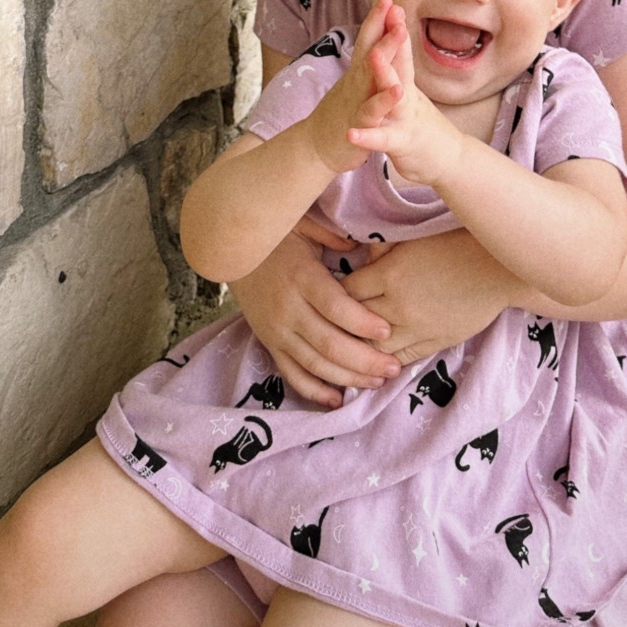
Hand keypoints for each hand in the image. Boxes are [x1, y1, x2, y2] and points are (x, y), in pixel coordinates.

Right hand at [230, 228, 403, 407]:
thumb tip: (364, 246)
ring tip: (377, 382)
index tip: (387, 331)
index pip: (334, 306)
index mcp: (301, 278)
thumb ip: (334, 235)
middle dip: (364, 360)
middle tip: (393, 367)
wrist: (233, 255)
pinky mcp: (269, 344)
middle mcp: (288, 309)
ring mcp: (277, 331)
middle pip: (328, 343)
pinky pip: (292, 374)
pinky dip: (314, 391)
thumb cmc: (277, 238)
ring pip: (314, 364)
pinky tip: (337, 400)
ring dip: (347, 378)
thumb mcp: (304, 225)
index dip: (361, 322)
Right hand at [303, 0, 396, 175]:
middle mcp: (356, 82)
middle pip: (370, 51)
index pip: (368, 40)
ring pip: (371, 77)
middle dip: (383, 28)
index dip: (377, 19)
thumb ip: (364, 60)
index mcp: (358, 72)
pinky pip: (372, 112)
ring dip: (384, 56)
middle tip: (394, 5)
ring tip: (398, 37)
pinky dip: (382, 102)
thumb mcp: (352, 82)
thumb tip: (373, 37)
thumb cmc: (340, 111)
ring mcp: (356, 101)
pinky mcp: (359, 125)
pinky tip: (397, 91)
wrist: (315, 146)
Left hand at [342, 229, 514, 366]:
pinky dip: (386, 360)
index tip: (333, 294)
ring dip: (362, 347)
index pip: (347, 292)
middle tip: (333, 325)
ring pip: (375, 347)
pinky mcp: (434, 342)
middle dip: (343, 324)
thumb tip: (359, 255)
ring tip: (351, 347)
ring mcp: (417, 328)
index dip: (337, 294)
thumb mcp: (412, 238)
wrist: (495, 268)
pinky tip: (378, 360)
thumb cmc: (454, 244)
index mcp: (390, 274)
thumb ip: (383, 249)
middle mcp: (398, 305)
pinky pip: (402, 358)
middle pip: (355, 324)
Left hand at [345, 0, 466, 190]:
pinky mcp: (402, 143)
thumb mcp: (412, 94)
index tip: (388, 0)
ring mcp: (406, 118)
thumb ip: (402, 70)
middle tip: (390, 12)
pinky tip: (351, 133)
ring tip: (373, 56)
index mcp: (407, 84)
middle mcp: (408, 97)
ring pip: (394, 96)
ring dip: (385, 75)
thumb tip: (396, 42)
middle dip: (394, 39)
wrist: (449, 161)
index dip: (394, 26)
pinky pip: (382, 139)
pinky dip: (368, 137)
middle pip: (400, 63)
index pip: (400, 51)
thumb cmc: (423, 125)